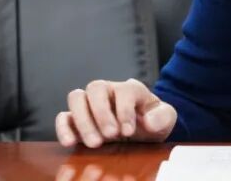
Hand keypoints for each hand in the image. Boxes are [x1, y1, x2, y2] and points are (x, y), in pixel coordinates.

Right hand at [55, 78, 176, 147]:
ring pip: (77, 98)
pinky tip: (70, 142)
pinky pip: (64, 116)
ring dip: (83, 121)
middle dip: (101, 113)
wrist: (146, 132)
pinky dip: (64, 127)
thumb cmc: (154, 121)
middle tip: (110, 136)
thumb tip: (149, 121)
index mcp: (131, 89)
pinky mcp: (78, 120)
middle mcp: (108, 92)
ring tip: (94, 143)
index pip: (123, 90)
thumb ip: (162, 117)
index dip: (124, 110)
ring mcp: (91, 104)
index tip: (128, 131)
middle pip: (95, 88)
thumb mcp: (166, 118)